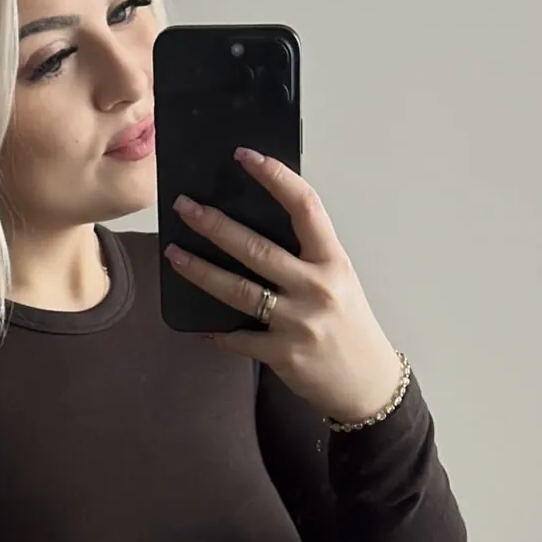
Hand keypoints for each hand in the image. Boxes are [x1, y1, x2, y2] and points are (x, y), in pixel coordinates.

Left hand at [165, 148, 404, 421]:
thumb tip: (254, 229)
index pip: (304, 206)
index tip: (245, 156)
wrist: (368, 384)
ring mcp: (298, 323)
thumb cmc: (350, 327)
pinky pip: (239, 338)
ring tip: (174, 254)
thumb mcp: (338, 281)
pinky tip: (200, 325)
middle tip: (185, 206)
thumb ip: (305, 257)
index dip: (274, 177)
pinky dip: (218, 331)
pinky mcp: (283, 355)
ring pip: (239, 290)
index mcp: (332, 261)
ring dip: (200, 271)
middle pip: (257, 248)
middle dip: (215, 224)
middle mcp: (316, 287)